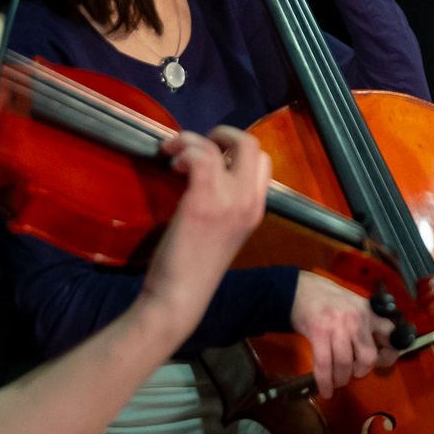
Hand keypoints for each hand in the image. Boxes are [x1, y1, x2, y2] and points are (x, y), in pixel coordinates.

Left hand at [139, 127, 274, 332]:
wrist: (180, 298)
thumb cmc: (194, 270)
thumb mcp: (222, 234)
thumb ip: (224, 206)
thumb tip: (205, 176)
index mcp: (257, 211)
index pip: (264, 162)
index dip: (237, 150)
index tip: (212, 157)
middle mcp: (249, 203)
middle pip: (252, 145)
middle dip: (223, 134)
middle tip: (196, 146)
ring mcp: (229, 201)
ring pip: (223, 145)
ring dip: (193, 140)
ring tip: (173, 154)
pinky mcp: (202, 202)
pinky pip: (200, 157)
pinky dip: (183, 150)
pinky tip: (170, 163)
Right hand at [290, 269, 398, 398]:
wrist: (301, 290)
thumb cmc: (330, 301)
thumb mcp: (355, 306)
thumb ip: (368, 325)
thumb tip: (376, 354)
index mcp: (369, 312)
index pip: (391, 334)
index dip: (390, 354)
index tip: (381, 362)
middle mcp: (356, 319)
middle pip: (368, 357)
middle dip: (361, 372)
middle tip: (353, 373)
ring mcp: (337, 326)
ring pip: (345, 364)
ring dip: (341, 379)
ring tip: (337, 382)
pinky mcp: (318, 333)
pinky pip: (324, 365)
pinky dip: (325, 382)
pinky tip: (325, 391)